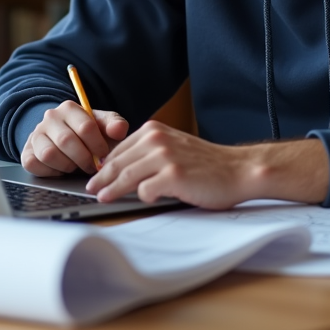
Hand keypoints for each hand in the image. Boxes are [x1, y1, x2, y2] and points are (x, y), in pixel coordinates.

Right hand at [21, 101, 128, 176]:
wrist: (62, 136)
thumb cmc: (86, 133)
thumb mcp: (102, 125)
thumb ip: (114, 124)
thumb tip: (119, 130)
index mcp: (70, 108)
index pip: (85, 126)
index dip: (98, 145)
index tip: (104, 154)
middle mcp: (50, 118)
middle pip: (66, 141)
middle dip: (84, 158)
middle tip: (92, 166)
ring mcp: (36, 134)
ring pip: (49, 154)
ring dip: (67, 165)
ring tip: (76, 166)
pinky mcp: (26, 152)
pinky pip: (35, 164)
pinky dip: (50, 171)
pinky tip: (61, 169)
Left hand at [86, 122, 329, 208]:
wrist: (237, 170)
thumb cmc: (206, 163)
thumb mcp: (174, 147)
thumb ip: (149, 152)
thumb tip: (119, 167)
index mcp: (154, 130)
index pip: (119, 149)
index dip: (104, 164)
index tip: (95, 176)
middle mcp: (156, 140)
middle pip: (118, 162)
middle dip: (102, 178)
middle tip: (92, 190)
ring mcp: (164, 157)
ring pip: (126, 176)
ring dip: (112, 189)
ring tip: (103, 198)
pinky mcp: (173, 176)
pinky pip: (146, 190)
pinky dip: (143, 197)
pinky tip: (146, 199)